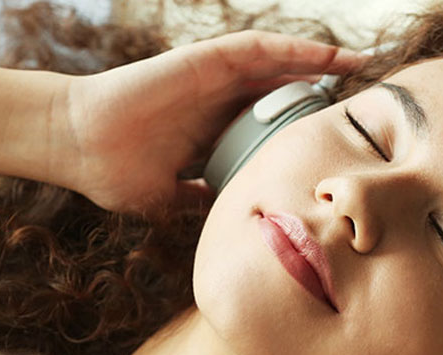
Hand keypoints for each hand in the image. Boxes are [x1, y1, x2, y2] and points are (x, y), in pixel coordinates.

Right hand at [49, 30, 365, 213]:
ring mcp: (212, 78)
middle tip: (366, 99)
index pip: (271, 124)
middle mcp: (219, 100)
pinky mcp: (203, 60)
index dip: (305, 128)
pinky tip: (324, 54)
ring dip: (320, 61)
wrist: (76, 145)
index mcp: (214, 131)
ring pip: (278, 63)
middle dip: (323, 92)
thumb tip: (224, 218)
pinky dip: (291, 48)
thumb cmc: (112, 172)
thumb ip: (196, 202)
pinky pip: (256, 47)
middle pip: (284, 89)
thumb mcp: (166, 198)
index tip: (339, 142)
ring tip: (360, 64)